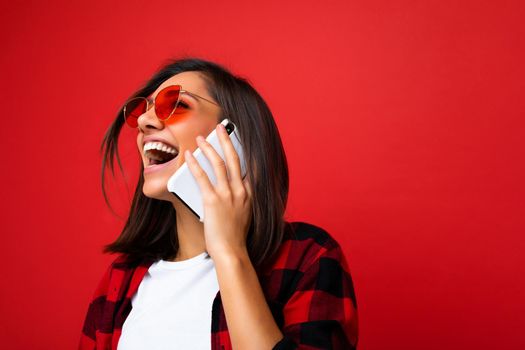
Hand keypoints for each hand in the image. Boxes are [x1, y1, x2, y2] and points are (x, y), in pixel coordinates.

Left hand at [184, 123, 252, 259]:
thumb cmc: (235, 237)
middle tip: (220, 127)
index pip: (248, 166)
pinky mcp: (213, 201)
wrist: (232, 252)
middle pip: (235, 159)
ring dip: (209, 148)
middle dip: (226, 140)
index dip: (241, 150)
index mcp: (250, 194)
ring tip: (201, 138)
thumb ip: (240, 200)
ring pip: (219, 164)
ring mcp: (227, 195)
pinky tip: (188, 156)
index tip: (236, 138)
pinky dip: (194, 165)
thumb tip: (229, 189)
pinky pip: (202, 178)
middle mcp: (241, 191)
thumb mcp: (245, 215)